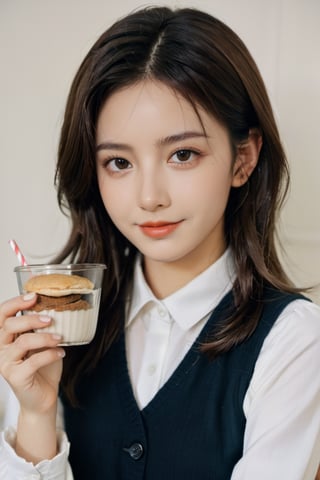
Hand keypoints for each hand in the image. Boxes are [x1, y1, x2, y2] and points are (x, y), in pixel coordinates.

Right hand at [0, 293, 64, 415]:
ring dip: (45, 337)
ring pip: (22, 342)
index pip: (2, 314)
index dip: (15, 302)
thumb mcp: (42, 341)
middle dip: (31, 318)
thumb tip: (55, 303)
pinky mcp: (15, 377)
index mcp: (5, 336)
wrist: (43, 397)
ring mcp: (6, 363)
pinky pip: (34, 361)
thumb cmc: (42, 366)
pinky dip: (50, 354)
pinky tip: (61, 352)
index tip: (34, 296)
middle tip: (50, 319)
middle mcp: (0, 348)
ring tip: (60, 338)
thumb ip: (41, 326)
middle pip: (9, 325)